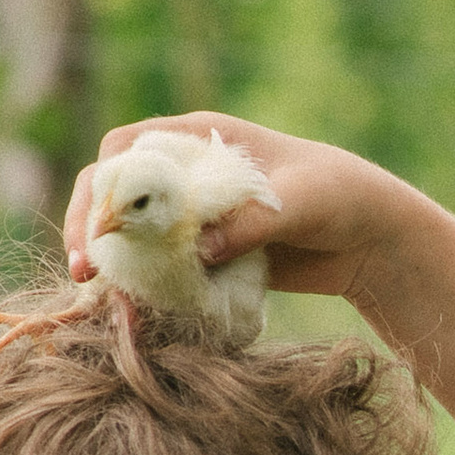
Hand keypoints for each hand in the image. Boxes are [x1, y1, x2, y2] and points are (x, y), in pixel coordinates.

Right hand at [61, 114, 426, 308]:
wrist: (372, 236)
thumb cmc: (340, 196)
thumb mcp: (299, 203)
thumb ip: (251, 222)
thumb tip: (200, 251)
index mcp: (199, 139)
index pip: (127, 151)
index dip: (102, 187)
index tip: (95, 230)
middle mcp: (187, 172)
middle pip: (118, 194)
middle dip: (93, 230)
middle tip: (82, 275)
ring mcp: (196, 216)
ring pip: (137, 236)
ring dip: (117, 266)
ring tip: (104, 304)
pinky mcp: (211, 255)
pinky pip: (168, 269)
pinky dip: (152, 288)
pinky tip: (141, 315)